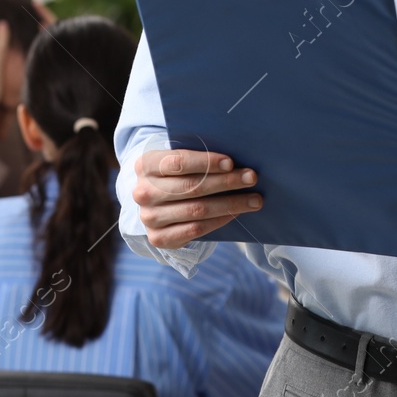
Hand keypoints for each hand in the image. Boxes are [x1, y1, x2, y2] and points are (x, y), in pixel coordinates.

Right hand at [131, 148, 261, 248]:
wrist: (157, 202)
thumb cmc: (176, 173)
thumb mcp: (178, 159)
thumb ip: (198, 158)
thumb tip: (235, 161)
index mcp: (145, 164)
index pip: (178, 162)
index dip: (206, 162)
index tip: (231, 163)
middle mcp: (143, 192)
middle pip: (191, 187)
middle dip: (226, 182)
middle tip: (252, 178)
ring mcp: (149, 218)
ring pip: (197, 210)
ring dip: (230, 204)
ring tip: (254, 199)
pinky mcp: (158, 238)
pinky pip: (195, 229)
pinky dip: (220, 220)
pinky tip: (236, 213)